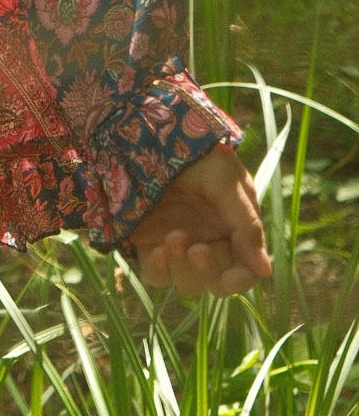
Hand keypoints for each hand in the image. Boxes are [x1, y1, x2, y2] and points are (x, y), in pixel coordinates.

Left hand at [127, 142, 271, 295]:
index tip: (229, 280)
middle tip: (196, 249)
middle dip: (208, 272)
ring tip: (174, 238)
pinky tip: (157, 252)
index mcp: (234, 230)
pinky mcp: (149, 244)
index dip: (239, 280)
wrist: (153, 133)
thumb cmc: (198, 153)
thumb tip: (265, 270)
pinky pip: (157, 274)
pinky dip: (159, 271)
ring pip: (188, 282)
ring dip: (182, 269)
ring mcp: (180, 246)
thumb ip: (246, 224)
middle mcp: (209, 243)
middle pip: (215, 282)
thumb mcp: (227, 181)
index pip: (244, 270)